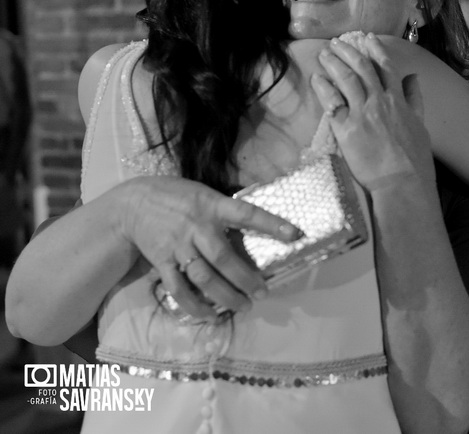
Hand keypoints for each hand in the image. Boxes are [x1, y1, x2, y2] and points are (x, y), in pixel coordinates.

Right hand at [118, 176, 302, 319]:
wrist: (133, 203)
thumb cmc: (177, 197)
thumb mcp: (204, 193)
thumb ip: (226, 209)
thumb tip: (258, 223)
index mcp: (212, 206)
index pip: (247, 214)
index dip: (271, 224)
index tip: (294, 234)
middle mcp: (197, 227)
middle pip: (224, 258)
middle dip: (245, 278)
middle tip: (263, 293)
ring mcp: (178, 246)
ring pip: (203, 277)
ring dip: (224, 296)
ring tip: (243, 306)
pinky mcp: (162, 261)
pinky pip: (178, 288)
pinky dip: (194, 305)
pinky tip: (209, 315)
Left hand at [311, 34, 435, 189]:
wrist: (403, 182)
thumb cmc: (415, 159)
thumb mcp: (420, 125)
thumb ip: (415, 99)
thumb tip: (413, 78)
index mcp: (398, 101)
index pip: (386, 67)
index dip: (376, 50)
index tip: (367, 39)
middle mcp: (380, 101)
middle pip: (362, 68)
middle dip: (348, 51)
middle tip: (336, 43)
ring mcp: (362, 113)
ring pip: (346, 79)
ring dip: (334, 63)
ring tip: (324, 54)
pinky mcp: (346, 129)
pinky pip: (332, 102)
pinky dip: (323, 87)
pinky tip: (316, 78)